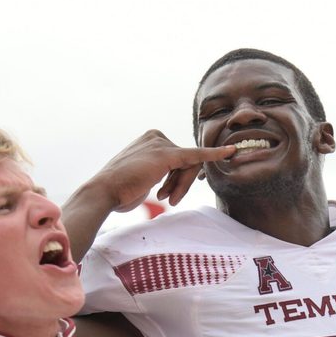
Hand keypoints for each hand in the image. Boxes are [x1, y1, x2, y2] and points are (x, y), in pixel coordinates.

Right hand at [88, 130, 234, 211]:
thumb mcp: (141, 176)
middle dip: (181, 183)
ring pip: (189, 166)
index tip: (181, 189)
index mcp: (150, 139)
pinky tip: (230, 152)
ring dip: (180, 187)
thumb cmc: (119, 190)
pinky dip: (215, 154)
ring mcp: (161, 144)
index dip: (182, 176)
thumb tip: (169, 179)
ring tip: (166, 199)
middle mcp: (156, 136)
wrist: (104, 192)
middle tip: (170, 200)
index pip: (177, 158)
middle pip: (185, 161)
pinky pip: (197, 155)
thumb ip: (157, 171)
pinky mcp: (167, 154)